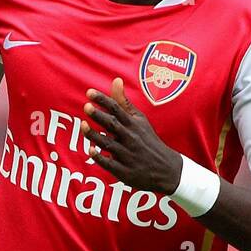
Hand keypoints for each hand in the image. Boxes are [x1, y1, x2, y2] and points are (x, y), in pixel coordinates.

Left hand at [81, 78, 181, 194]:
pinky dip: (101, 158)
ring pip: (109, 144)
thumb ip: (124, 102)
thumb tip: (115, 80)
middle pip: (113, 125)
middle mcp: (130, 138)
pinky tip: (91, 151)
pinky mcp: (124, 171)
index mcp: (133, 124)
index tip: (89, 92)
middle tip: (86, 106)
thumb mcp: (140, 120)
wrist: (166, 168)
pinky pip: (110, 164)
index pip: (116, 109)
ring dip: (95, 135)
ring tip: (84, 126)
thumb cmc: (148, 140)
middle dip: (99, 116)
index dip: (102, 100)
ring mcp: (127, 155)